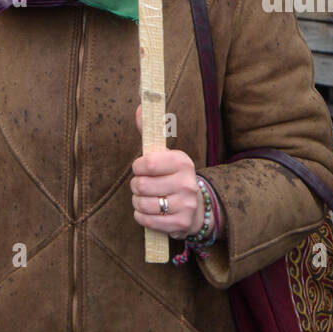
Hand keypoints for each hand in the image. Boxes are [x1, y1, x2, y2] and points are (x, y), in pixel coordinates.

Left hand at [131, 105, 203, 235]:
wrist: (195, 207)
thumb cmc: (172, 176)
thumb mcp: (164, 154)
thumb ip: (149, 132)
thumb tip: (140, 108)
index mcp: (182, 161)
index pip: (148, 163)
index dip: (138, 167)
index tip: (141, 168)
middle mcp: (186, 182)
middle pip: (141, 185)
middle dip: (136, 186)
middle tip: (143, 185)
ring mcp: (186, 204)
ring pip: (142, 204)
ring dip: (138, 202)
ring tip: (146, 199)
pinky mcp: (181, 223)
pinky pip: (147, 221)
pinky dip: (142, 217)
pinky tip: (149, 212)